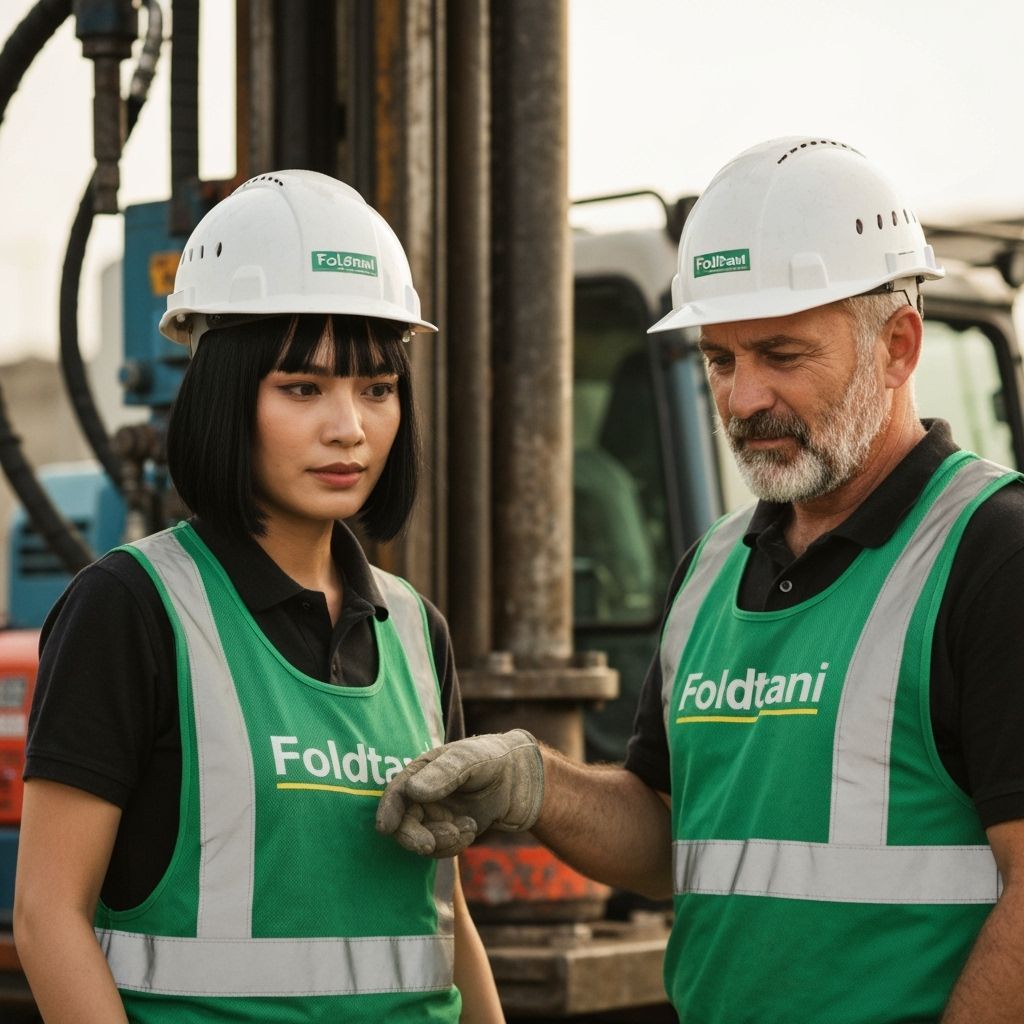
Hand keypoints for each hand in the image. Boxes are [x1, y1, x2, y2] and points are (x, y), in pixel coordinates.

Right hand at [375, 730, 544, 857]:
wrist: (522, 780)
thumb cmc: (493, 758)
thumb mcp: (470, 759)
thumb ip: (443, 773)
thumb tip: (412, 791)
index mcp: (421, 772)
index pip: (396, 793)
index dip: (388, 810)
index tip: (386, 828)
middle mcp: (423, 796)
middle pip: (403, 823)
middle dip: (414, 837)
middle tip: (430, 845)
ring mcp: (436, 816)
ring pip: (423, 840)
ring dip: (442, 842)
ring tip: (469, 827)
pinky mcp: (449, 832)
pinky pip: (442, 849)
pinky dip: (455, 845)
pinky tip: (472, 828)